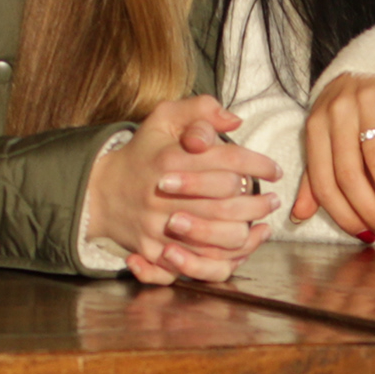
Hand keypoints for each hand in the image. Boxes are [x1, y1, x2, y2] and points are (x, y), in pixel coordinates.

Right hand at [86, 95, 282, 284]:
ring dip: (249, 230)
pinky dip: (227, 258)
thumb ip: (199, 109)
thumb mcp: (163, 118)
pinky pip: (201, 264)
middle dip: (258, 202)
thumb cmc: (142, 153)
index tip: (274, 169)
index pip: (227, 161)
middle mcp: (165, 197)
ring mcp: (160, 228)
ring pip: (220, 238)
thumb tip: (234, 120)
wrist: (100, 192)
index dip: (258, 164)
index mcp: (170, 161)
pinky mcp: (157, 252)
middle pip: (227, 204)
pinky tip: (243, 244)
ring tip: (262, 220)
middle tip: (273, 199)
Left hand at [294, 72, 374, 240]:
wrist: (371, 70)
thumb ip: (314, 178)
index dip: (344, 215)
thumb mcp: (325, 142)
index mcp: (314, 127)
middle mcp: (336, 112)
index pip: (324, 182)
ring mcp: (366, 100)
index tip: (365, 235)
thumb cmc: (347, 117)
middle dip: (372, 211)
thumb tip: (298, 216)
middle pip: (350, 175)